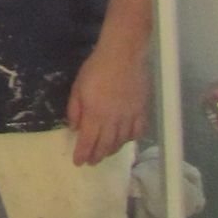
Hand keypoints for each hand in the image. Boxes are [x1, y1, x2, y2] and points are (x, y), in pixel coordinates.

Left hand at [68, 41, 148, 164]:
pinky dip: (130, 139)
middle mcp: (113, 121)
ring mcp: (129, 117)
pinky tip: (125, 139)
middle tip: (91, 161)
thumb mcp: (77, 88)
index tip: (78, 162)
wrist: (123, 55)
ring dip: (111, 150)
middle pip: (105, 145)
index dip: (82, 154)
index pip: (88, 142)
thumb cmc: (96, 68)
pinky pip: (137, 131)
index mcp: (95, 115)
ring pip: (121, 142)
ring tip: (105, 153)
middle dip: (96, 156)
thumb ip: (75, 110)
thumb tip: (75, 129)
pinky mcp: (141, 111)